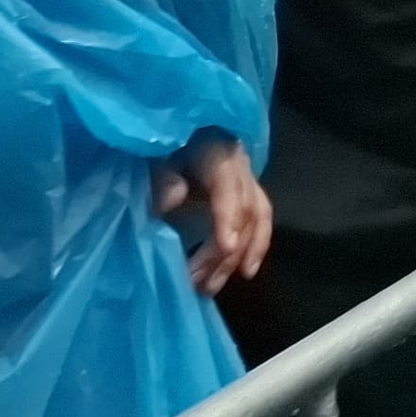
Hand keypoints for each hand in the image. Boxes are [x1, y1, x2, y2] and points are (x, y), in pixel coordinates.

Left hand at [154, 131, 270, 296]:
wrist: (171, 130)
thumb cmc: (161, 144)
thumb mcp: (155, 156)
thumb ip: (162, 177)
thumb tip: (171, 200)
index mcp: (218, 152)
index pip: (229, 187)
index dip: (228, 217)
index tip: (225, 248)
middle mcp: (240, 165)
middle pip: (244, 211)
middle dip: (223, 251)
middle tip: (196, 283)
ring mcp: (247, 179)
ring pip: (256, 220)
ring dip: (238, 256)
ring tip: (213, 287)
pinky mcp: (246, 192)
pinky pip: (260, 220)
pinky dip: (255, 246)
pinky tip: (245, 271)